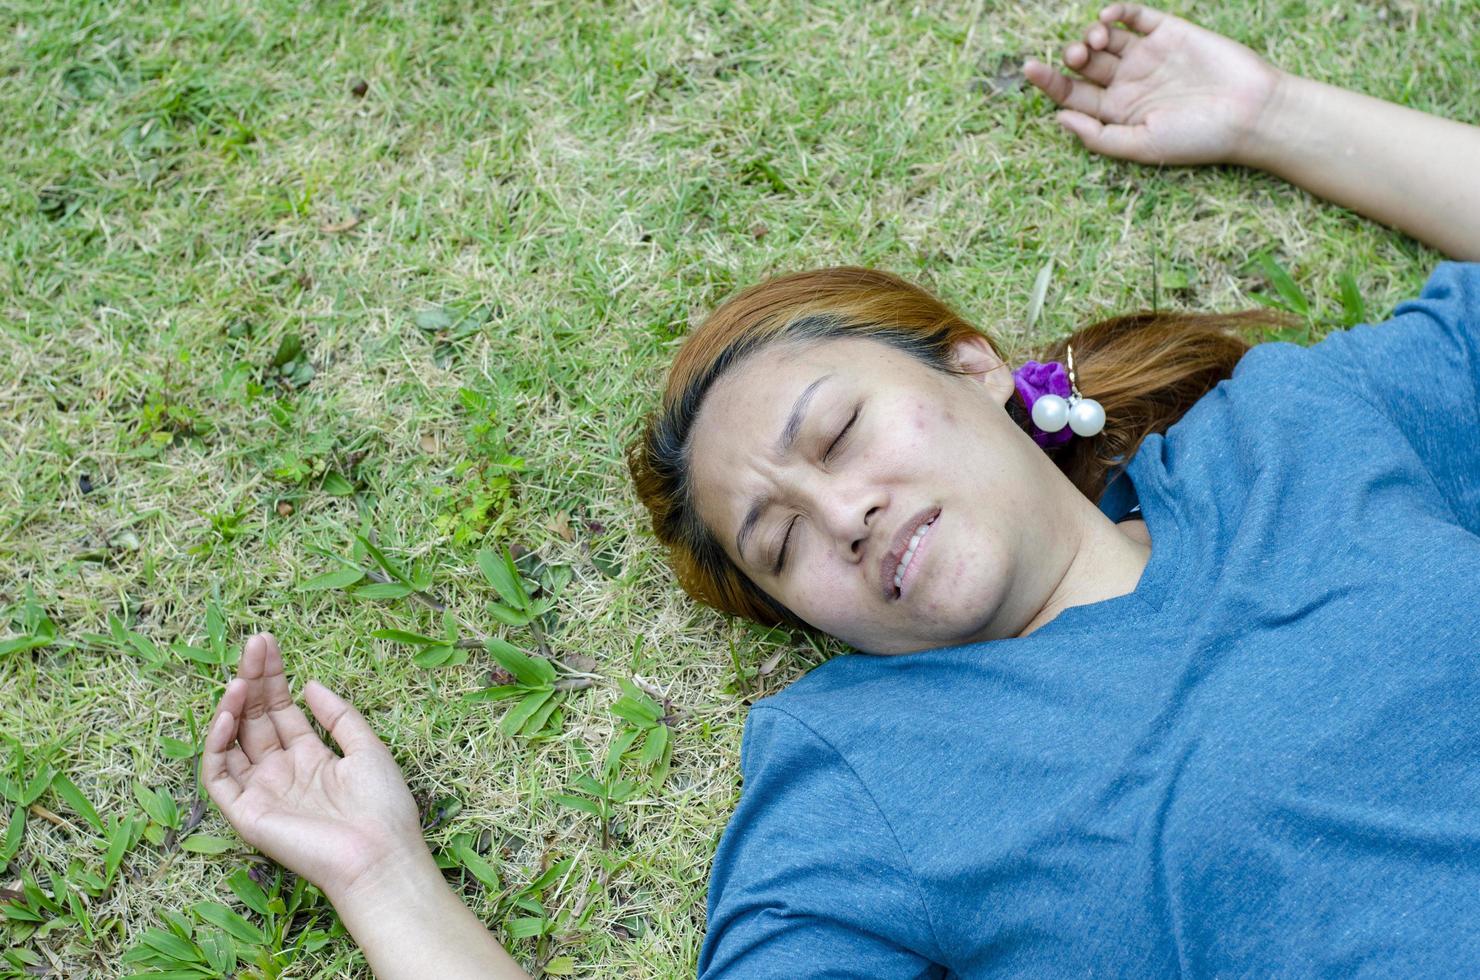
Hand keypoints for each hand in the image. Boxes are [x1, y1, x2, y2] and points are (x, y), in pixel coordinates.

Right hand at [202, 633, 428, 904]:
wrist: (379, 854)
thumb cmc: (382, 805)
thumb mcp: (367, 747)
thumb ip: (339, 715)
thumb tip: (309, 683)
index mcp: (311, 758)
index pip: (282, 711)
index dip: (274, 677)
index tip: (268, 642)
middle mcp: (282, 772)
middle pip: (257, 719)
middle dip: (254, 680)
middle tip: (254, 643)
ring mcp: (262, 792)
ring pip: (233, 742)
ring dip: (233, 707)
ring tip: (241, 677)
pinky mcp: (246, 814)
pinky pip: (218, 776)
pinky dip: (216, 744)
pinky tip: (229, 713)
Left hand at [1024, 3, 1284, 165]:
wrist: (1251, 111)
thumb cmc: (1198, 138)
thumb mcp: (1142, 146)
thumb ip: (1098, 136)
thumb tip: (1058, 117)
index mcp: (1116, 113)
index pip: (1071, 94)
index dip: (1048, 81)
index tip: (1030, 67)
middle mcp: (1127, 83)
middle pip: (1083, 64)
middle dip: (1072, 55)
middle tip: (1079, 55)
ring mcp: (1147, 56)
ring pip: (1105, 38)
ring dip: (1091, 33)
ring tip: (1096, 41)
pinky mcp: (1168, 32)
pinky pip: (1135, 16)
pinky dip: (1117, 11)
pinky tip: (1109, 17)